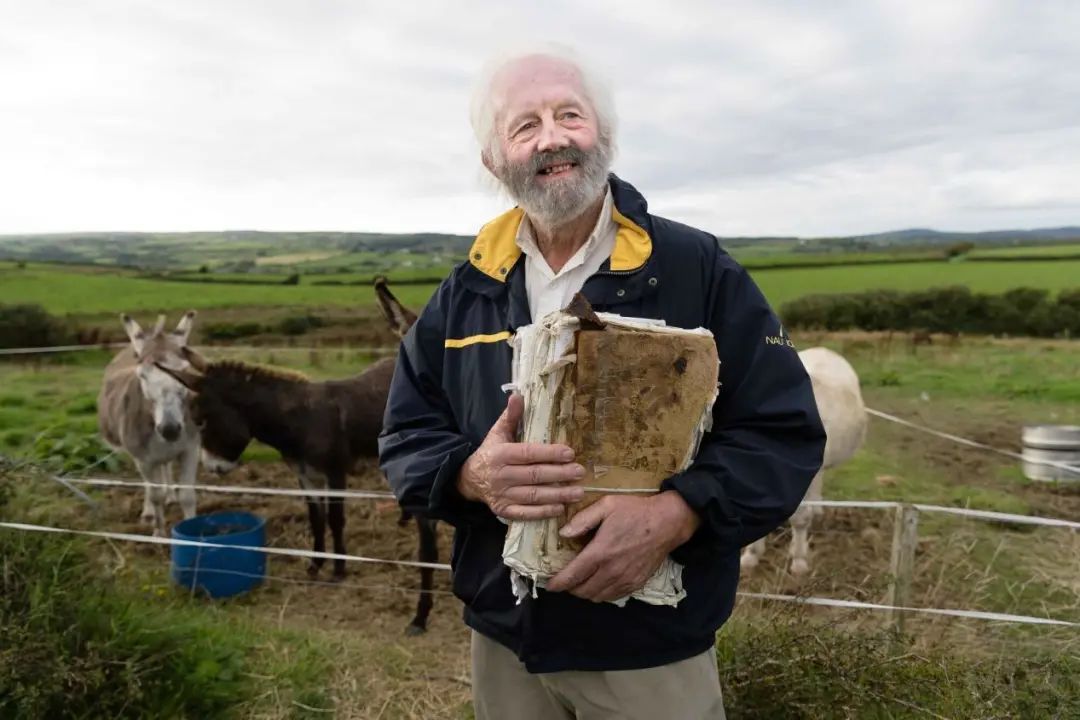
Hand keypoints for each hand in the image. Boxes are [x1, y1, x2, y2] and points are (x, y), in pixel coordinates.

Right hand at [457, 394, 584, 520]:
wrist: (470, 479)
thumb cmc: (490, 453)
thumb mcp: (498, 433)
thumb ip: (510, 416)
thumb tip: (518, 395)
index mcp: (501, 454)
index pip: (528, 453)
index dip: (550, 453)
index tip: (570, 453)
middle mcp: (501, 475)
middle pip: (535, 475)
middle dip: (560, 474)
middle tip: (580, 472)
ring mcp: (502, 495)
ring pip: (533, 496)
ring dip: (557, 495)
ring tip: (578, 492)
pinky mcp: (504, 510)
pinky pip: (526, 513)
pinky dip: (543, 512)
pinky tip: (560, 508)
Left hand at [545, 491, 699, 602]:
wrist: (668, 522)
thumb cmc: (635, 511)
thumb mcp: (606, 505)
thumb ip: (583, 520)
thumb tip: (563, 534)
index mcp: (600, 552)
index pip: (572, 576)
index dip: (557, 584)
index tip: (549, 586)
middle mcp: (611, 571)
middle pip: (582, 591)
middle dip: (569, 588)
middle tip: (565, 579)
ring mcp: (625, 580)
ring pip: (597, 597)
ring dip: (585, 592)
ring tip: (581, 581)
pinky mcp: (636, 583)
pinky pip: (613, 597)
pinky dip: (602, 594)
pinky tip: (599, 583)